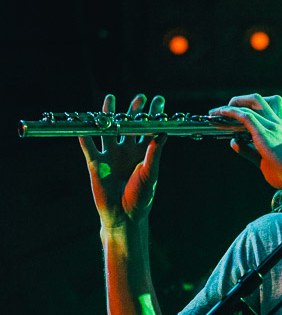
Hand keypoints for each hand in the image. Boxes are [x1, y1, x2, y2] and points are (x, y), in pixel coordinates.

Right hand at [79, 93, 166, 229]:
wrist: (124, 216)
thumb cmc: (141, 198)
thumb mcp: (150, 174)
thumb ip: (155, 153)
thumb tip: (163, 132)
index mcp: (142, 154)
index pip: (149, 130)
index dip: (154, 115)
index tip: (159, 100)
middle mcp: (126, 151)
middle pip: (129, 126)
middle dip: (134, 111)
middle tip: (140, 98)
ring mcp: (111, 156)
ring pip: (108, 131)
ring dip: (109, 115)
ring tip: (111, 98)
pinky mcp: (96, 164)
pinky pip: (89, 147)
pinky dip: (85, 136)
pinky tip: (84, 125)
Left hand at [208, 93, 281, 190]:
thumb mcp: (264, 161)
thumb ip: (248, 151)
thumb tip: (233, 142)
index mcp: (281, 129)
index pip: (268, 108)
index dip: (251, 108)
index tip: (238, 114)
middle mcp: (277, 123)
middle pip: (259, 99)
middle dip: (241, 100)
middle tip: (227, 110)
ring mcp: (271, 126)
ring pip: (251, 103)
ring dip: (232, 104)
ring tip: (217, 112)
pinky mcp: (264, 132)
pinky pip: (245, 115)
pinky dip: (230, 112)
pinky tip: (220, 114)